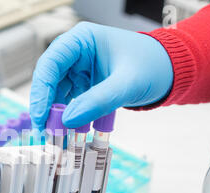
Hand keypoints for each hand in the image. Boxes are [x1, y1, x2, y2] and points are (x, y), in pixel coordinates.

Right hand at [30, 22, 172, 129]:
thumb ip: (98, 101)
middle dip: (44, 105)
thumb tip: (68, 120)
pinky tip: (65, 130)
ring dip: (53, 114)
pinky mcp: (82, 84)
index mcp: (82, 40)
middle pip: (48, 79)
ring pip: (54, 92)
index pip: (51, 63)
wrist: (168, 71)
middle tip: (44, 130)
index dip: (41, 90)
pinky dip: (65, 116)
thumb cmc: (152, 65)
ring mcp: (77, 69)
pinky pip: (67, 101)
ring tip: (54, 134)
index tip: (41, 115)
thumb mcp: (127, 84)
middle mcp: (75, 53)